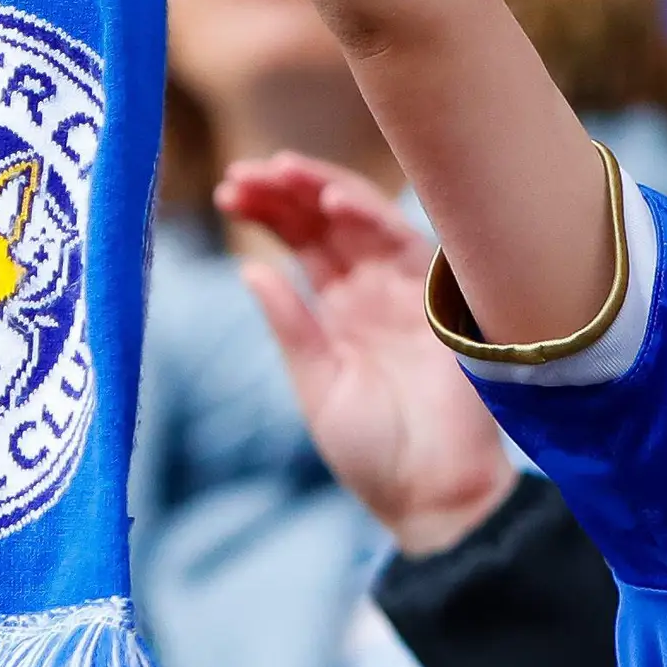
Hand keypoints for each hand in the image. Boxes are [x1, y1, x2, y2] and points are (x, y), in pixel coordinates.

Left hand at [218, 153, 518, 555]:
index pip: (304, 243)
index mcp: (341, 312)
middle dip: (288, 191)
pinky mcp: (436, 302)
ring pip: (364, 221)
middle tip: (246, 175)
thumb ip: (291, 325)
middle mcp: (374, 292)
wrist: (431, 495)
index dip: (270, 212)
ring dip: (323, 189)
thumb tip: (250, 268)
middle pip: (329, 222)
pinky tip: (334, 201)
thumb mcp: (317, 384)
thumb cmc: (375, 452)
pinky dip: (373, 217)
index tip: (230, 192)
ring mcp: (406, 293)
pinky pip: (406, 244)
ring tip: (279, 171)